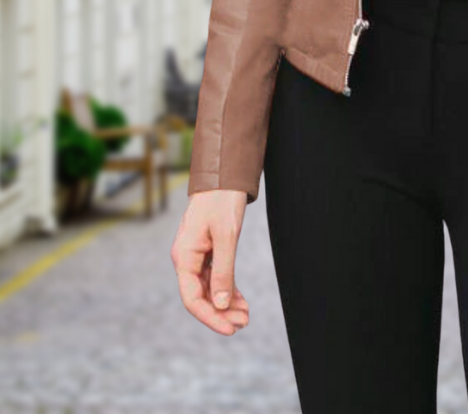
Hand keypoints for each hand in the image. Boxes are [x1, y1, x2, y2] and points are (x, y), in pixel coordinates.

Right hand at [170, 189, 249, 335]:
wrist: (224, 176)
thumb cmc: (222, 201)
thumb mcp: (226, 236)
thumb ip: (224, 270)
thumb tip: (222, 304)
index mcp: (184, 256)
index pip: (192, 297)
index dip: (211, 316)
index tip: (230, 329)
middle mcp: (187, 259)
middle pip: (201, 296)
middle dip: (221, 312)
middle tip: (244, 323)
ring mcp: (197, 256)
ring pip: (210, 288)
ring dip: (226, 303)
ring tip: (245, 316)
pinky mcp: (208, 251)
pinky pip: (215, 277)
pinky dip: (228, 289)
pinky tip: (241, 301)